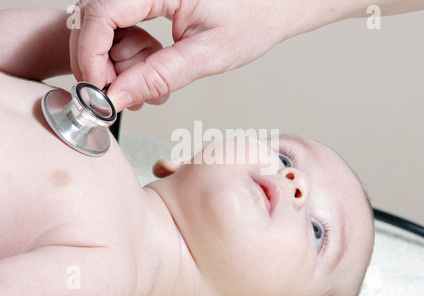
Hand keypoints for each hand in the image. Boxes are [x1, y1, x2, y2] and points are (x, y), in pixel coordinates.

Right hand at [70, 0, 288, 110]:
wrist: (270, 6)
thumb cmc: (252, 20)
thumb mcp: (208, 54)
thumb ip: (160, 76)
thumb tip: (119, 96)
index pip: (101, 14)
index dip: (90, 55)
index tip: (99, 90)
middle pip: (92, 18)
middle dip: (98, 61)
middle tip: (119, 93)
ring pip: (100, 22)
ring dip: (110, 57)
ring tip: (141, 78)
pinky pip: (117, 22)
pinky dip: (122, 49)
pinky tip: (143, 62)